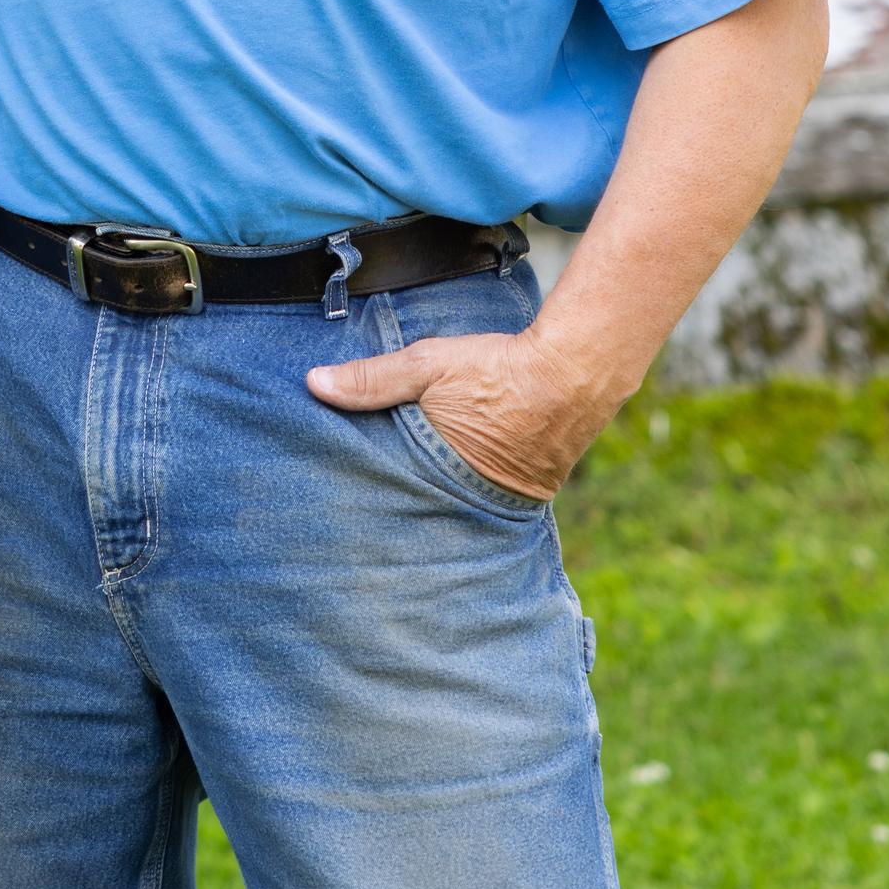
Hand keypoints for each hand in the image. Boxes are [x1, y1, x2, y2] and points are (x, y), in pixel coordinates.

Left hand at [306, 329, 620, 502]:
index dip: (370, 500)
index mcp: (438, 475)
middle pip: (425, 511)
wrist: (575, 371)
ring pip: (458, 508)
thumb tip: (313, 384)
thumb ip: (371, 379)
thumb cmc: (497, 370)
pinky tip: (459, 486)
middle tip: (366, 522)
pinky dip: (474, 493)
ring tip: (411, 506)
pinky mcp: (531, 492)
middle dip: (402, 512)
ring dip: (438, 503)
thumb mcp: (425, 366)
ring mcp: (504, 501)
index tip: (341, 508)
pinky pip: (491, 500)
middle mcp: (471, 499)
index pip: (391, 500)